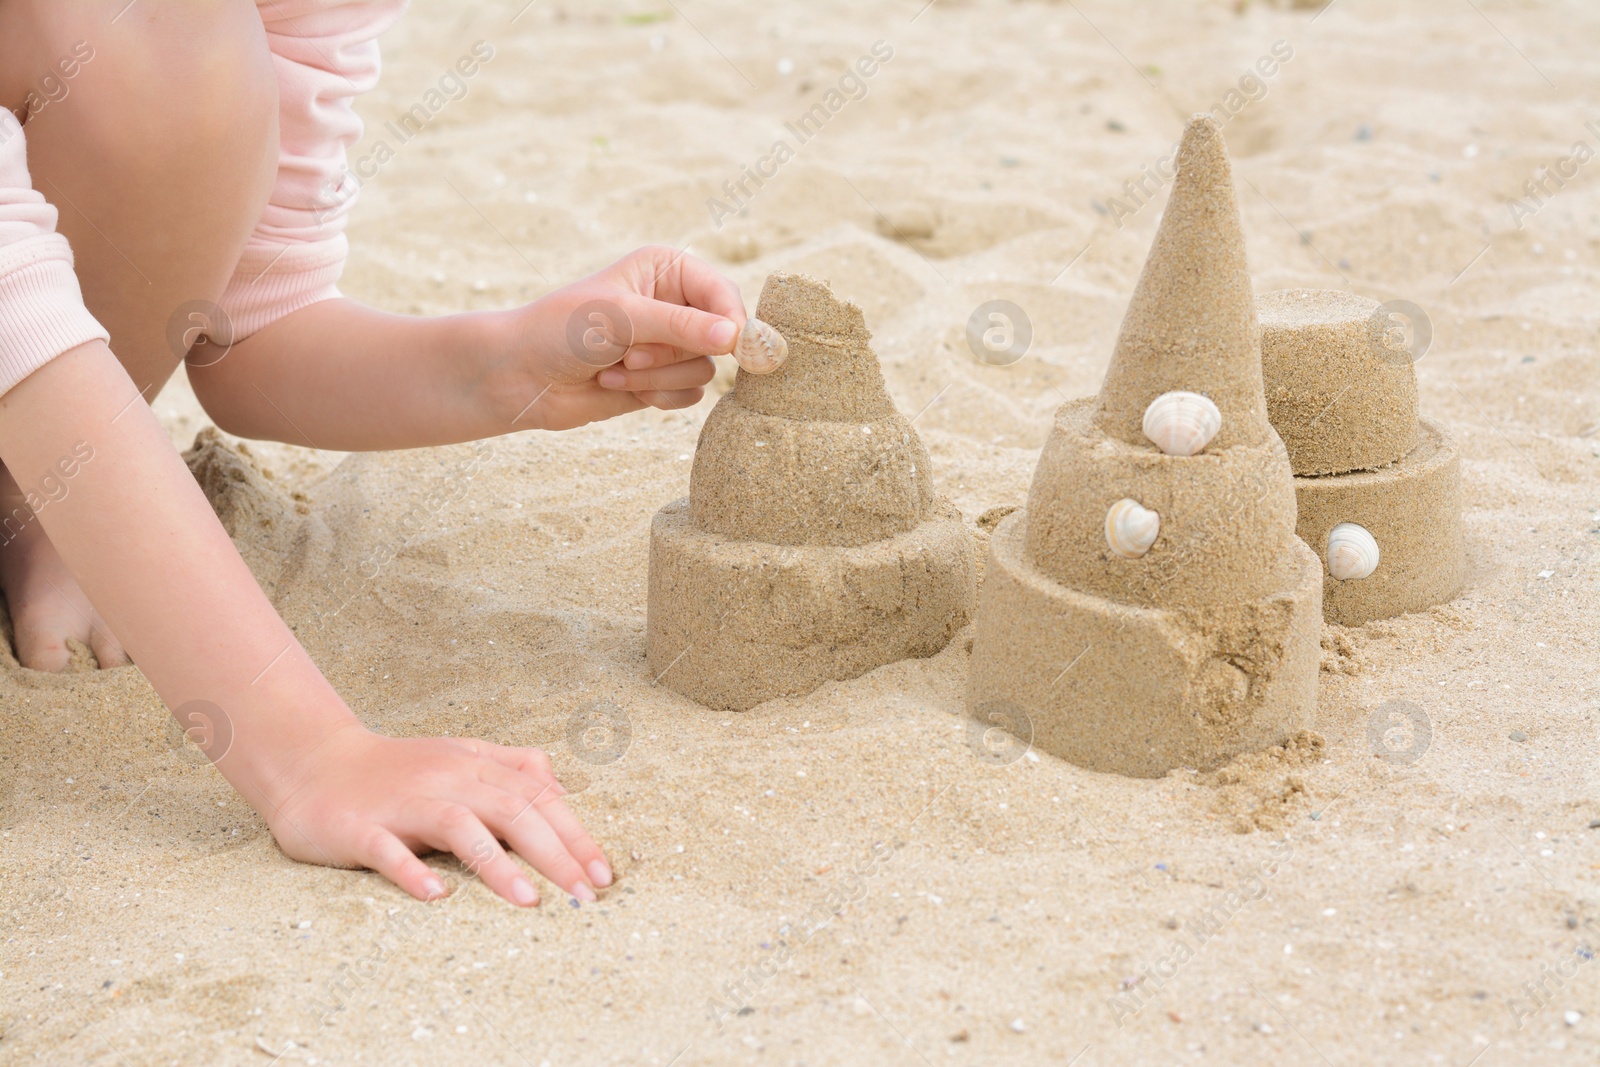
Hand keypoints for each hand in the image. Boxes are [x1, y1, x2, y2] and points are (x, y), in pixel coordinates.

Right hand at [260, 725, 610, 905]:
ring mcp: (403, 804)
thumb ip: (512, 768)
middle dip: (555, 853)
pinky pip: (388, 850)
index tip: (604, 873)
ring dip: (497, 864)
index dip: (575, 834)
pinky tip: (437, 895)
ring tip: (530, 900)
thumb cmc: (396, 770)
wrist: (313, 764)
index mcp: (474, 767)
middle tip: (586, 894)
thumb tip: (561, 790)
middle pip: (511, 810)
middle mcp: (446, 780)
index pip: (538, 797)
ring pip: (459, 827)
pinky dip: (412, 871)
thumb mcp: (461, 759)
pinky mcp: (360, 829)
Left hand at [491, 245, 746, 431]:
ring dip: (658, 378)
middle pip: (719, 337)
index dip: (732, 321)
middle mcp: (674, 304)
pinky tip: (618, 384)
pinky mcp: (662, 381)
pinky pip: (689, 395)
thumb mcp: (622, 318)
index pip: (722, 293)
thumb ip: (682, 326)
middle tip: (631, 354)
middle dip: (674, 353)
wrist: (521, 375)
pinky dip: (656, 396)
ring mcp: (669, 345)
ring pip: (703, 370)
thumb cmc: (562, 331)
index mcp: (667, 270)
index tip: (734, 348)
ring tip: (617, 368)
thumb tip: (738, 337)